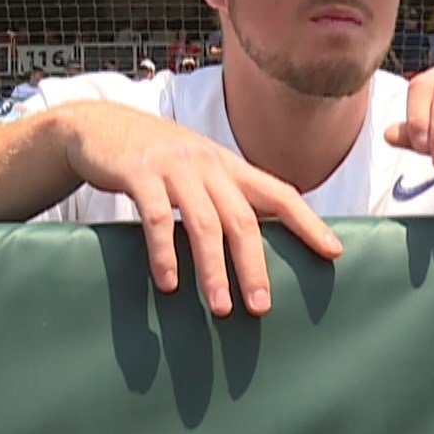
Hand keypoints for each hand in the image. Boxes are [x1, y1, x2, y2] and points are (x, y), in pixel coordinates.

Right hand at [57, 101, 341, 316]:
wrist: (99, 125)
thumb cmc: (155, 158)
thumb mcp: (197, 170)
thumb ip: (225, 198)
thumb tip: (255, 248)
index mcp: (229, 167)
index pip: (279, 193)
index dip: (308, 222)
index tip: (333, 252)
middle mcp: (208, 165)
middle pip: (243, 218)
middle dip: (254, 266)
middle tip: (261, 307)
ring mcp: (174, 167)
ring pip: (203, 223)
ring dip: (214, 269)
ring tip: (220, 308)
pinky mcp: (139, 173)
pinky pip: (156, 217)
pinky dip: (164, 252)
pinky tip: (169, 283)